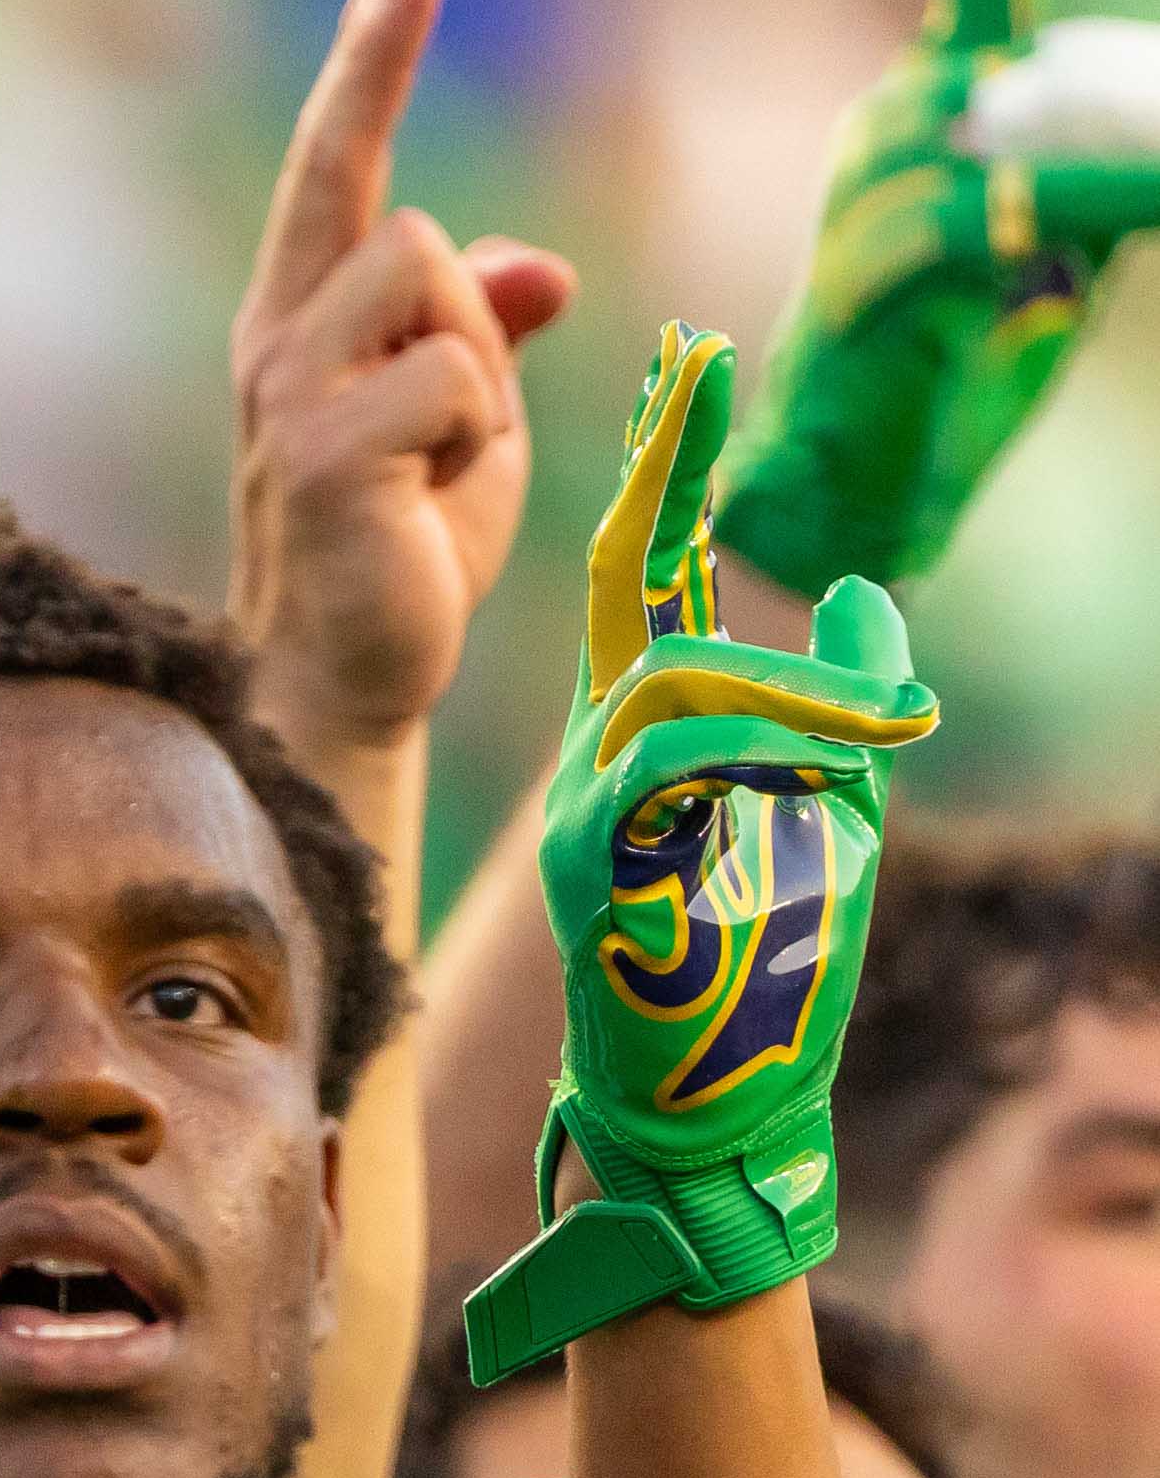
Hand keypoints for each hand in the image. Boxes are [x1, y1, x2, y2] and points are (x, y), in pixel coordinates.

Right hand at [226, 0, 572, 768]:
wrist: (356, 676)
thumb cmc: (407, 542)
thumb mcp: (471, 411)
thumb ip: (486, 325)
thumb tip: (540, 267)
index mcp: (304, 319)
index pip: (337, 166)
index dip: (371, 62)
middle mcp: (277, 343)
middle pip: (402, 226)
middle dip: (467, 313)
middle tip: (451, 429)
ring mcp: (286, 398)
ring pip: (432, 289)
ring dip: (477, 379)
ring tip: (438, 470)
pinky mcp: (316, 458)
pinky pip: (451, 380)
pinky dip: (473, 439)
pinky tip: (428, 502)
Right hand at [465, 326, 940, 1386]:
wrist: (705, 1116)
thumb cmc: (762, 981)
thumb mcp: (831, 814)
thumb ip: (840, 707)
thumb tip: (870, 592)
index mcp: (643, 745)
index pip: (646, 580)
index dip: (662, 472)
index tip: (681, 361)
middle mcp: (597, 762)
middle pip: (635, 595)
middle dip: (665, 475)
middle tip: (696, 371)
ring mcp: (584, 811)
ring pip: (679, 680)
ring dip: (801, 690)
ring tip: (892, 737)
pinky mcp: (594, 866)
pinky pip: (677, 761)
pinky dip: (770, 753)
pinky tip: (835, 780)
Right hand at [712, 0, 1159, 594]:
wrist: (848, 500)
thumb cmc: (948, 383)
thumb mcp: (1056, 259)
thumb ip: (1090, 185)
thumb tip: (1150, 140)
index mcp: (933, 117)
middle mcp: (892, 134)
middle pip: (984, 12)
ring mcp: (872, 198)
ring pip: (1003, 133)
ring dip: (1106, 162)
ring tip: (1139, 202)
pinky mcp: (876, 275)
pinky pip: (988, 225)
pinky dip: (1074, 219)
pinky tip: (1091, 238)